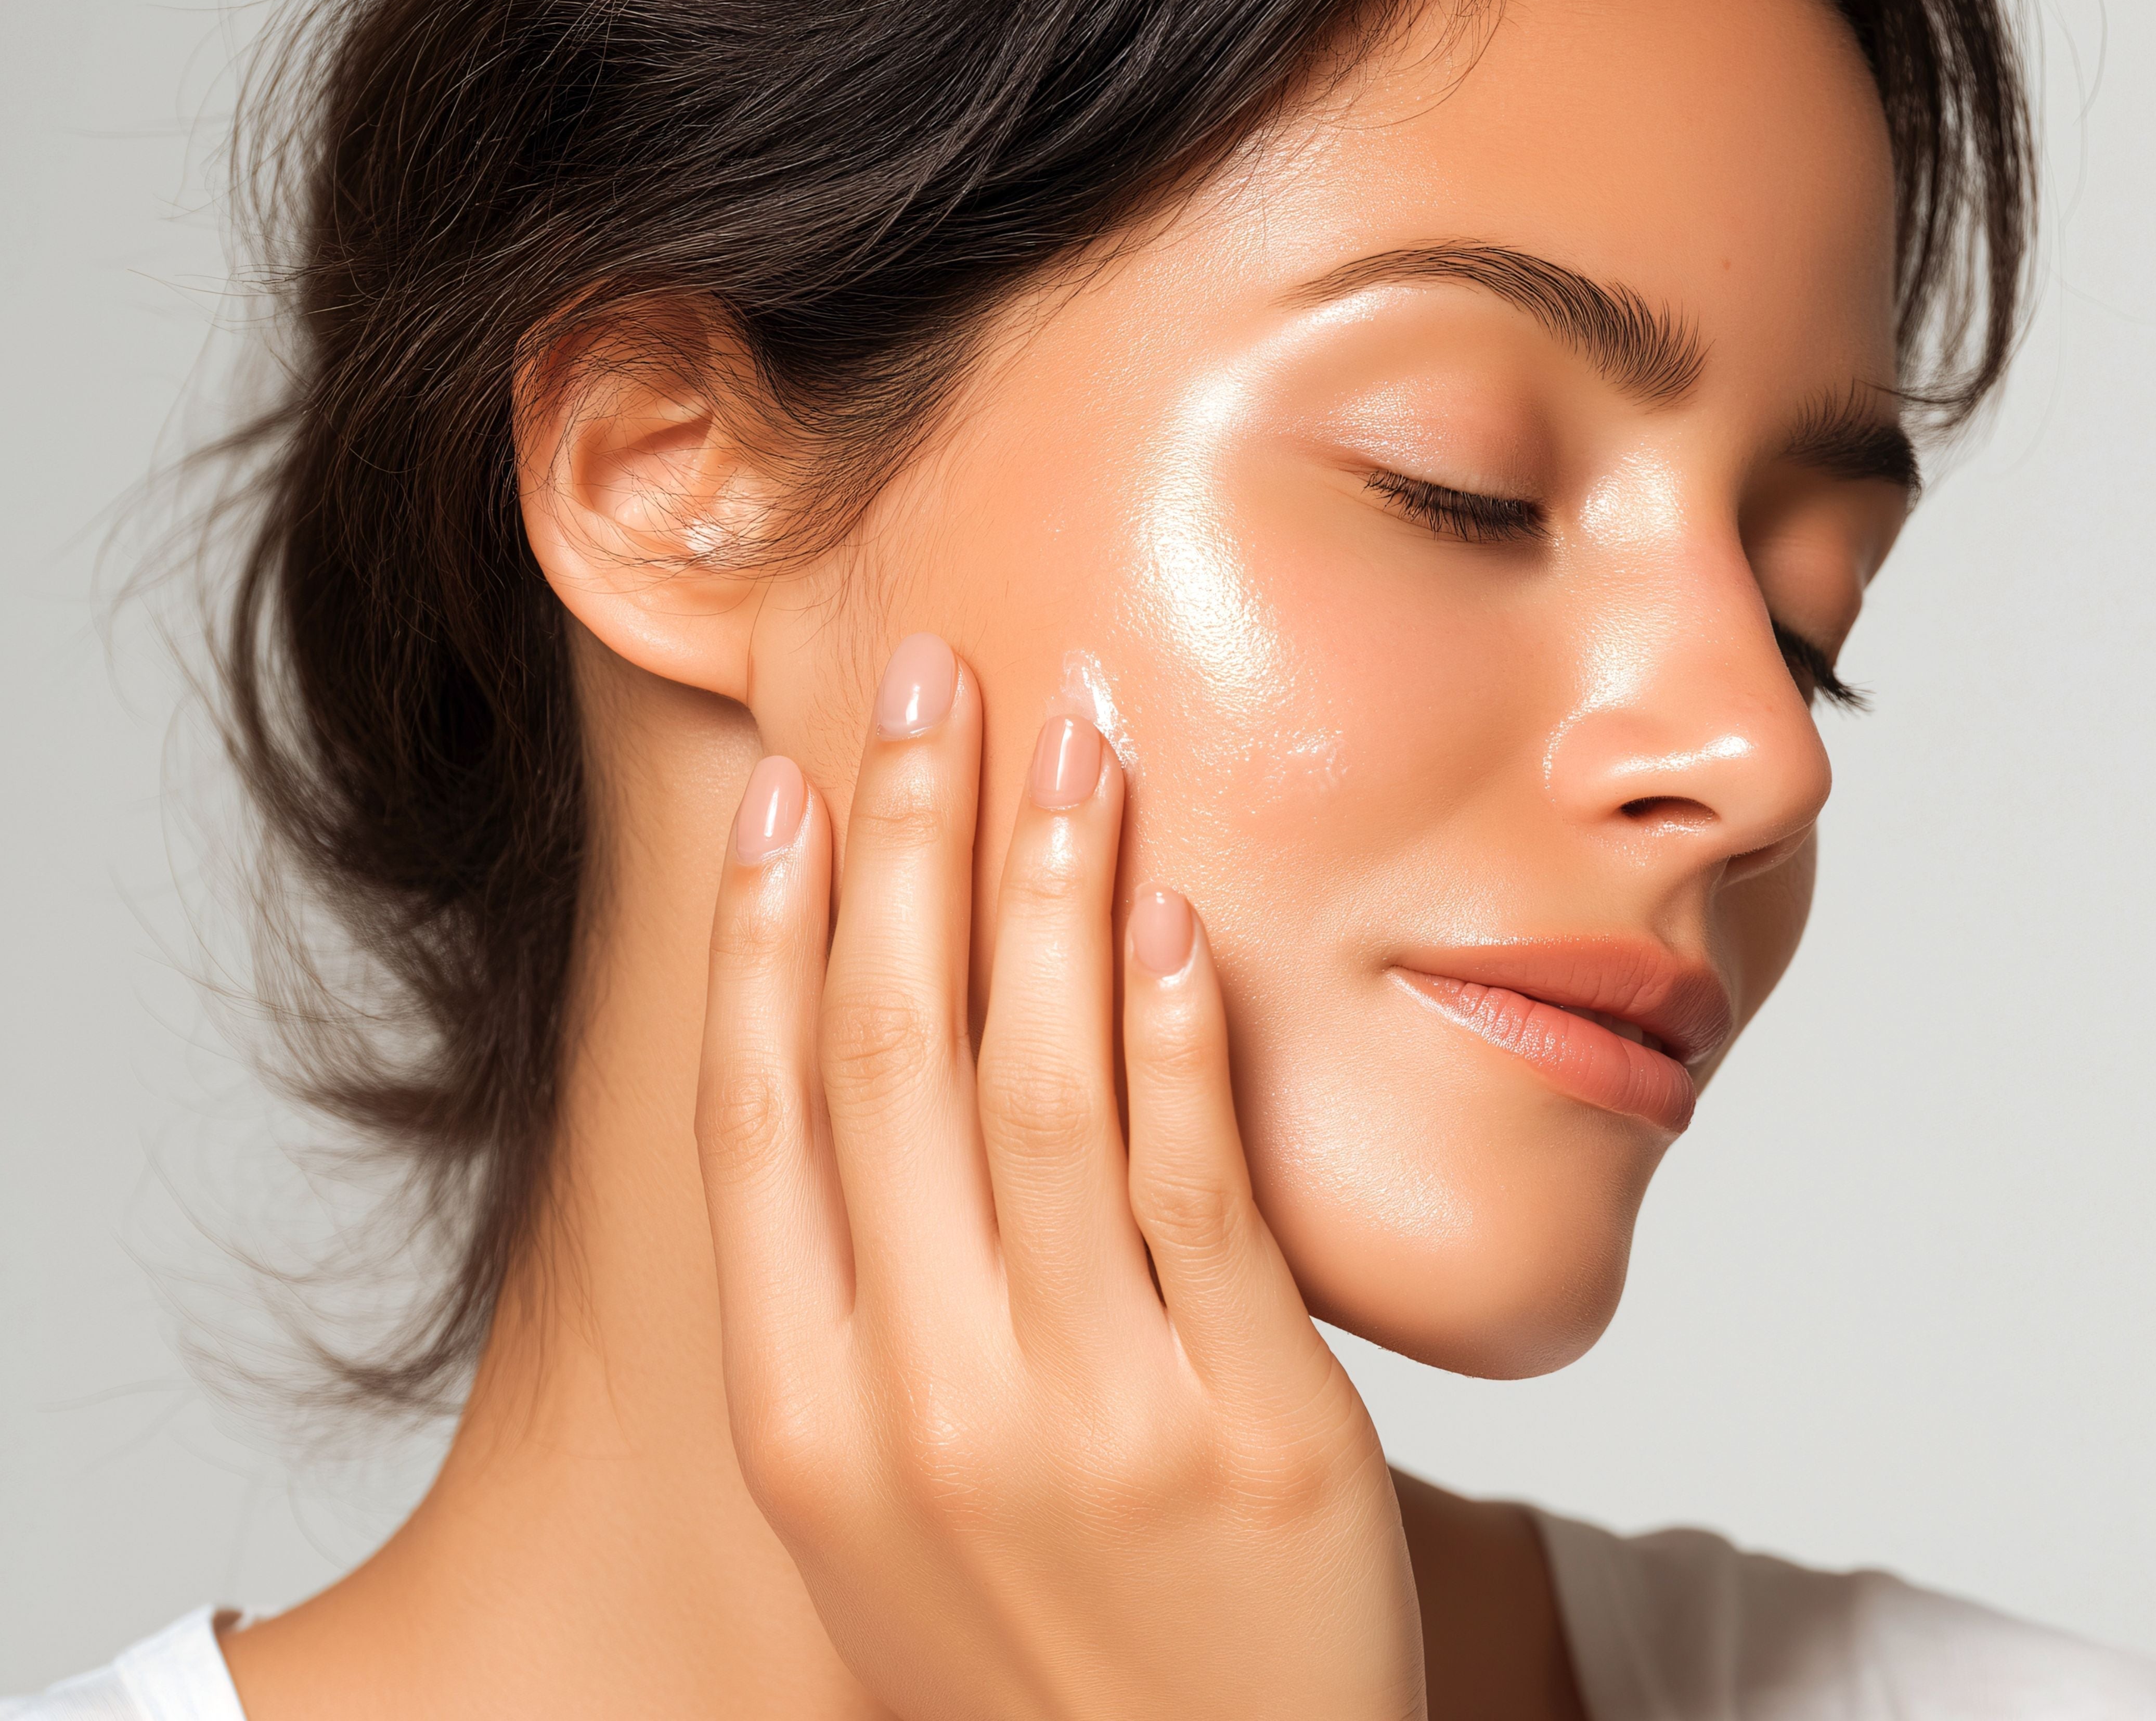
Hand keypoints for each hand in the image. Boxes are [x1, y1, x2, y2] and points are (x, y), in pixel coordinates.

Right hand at [693, 633, 1421, 1718]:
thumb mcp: (895, 1523)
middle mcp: (922, 1412)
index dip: (767, 935)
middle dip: (907, 846)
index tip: (786, 787)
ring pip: (1042, 1092)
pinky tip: (1174, 915)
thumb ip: (870, 1339)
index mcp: (808, 1427)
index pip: (761, 1122)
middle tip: (927, 677)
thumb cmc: (1048, 1665)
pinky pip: (1197, 1191)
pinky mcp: (1250, 1433)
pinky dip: (1179, 1036)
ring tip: (1075, 738)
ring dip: (1053, 891)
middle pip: (890, 1063)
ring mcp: (1086, 1422)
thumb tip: (861, 1108)